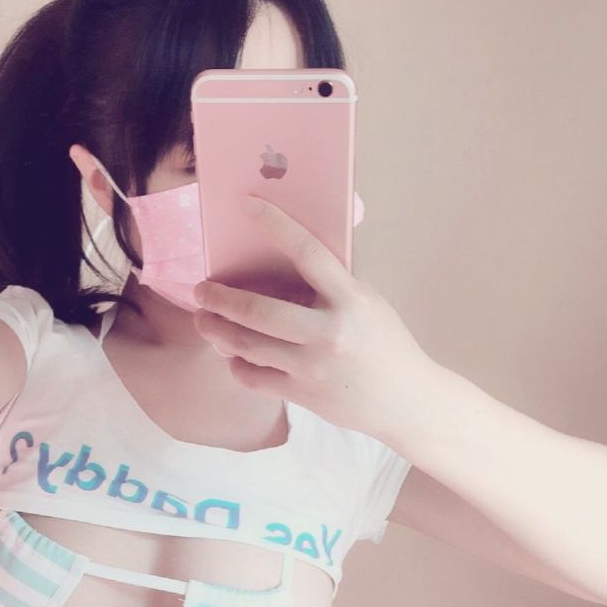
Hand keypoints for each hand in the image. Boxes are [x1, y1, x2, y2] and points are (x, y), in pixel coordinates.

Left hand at [191, 195, 435, 437]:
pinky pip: (254, 378)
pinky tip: (232, 354)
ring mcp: (312, 368)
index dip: (275, 224)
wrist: (405, 401)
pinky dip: (238, 364)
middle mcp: (328, 334)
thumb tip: (290, 255)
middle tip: (202, 290)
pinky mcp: (302, 395)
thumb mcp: (367, 304)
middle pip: (259, 312)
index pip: (308, 252)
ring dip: (217, 331)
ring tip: (204, 320)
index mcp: (350, 300)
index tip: (246, 205)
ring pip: (248, 346)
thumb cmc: (385, 344)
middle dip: (221, 299)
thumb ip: (332, 285)